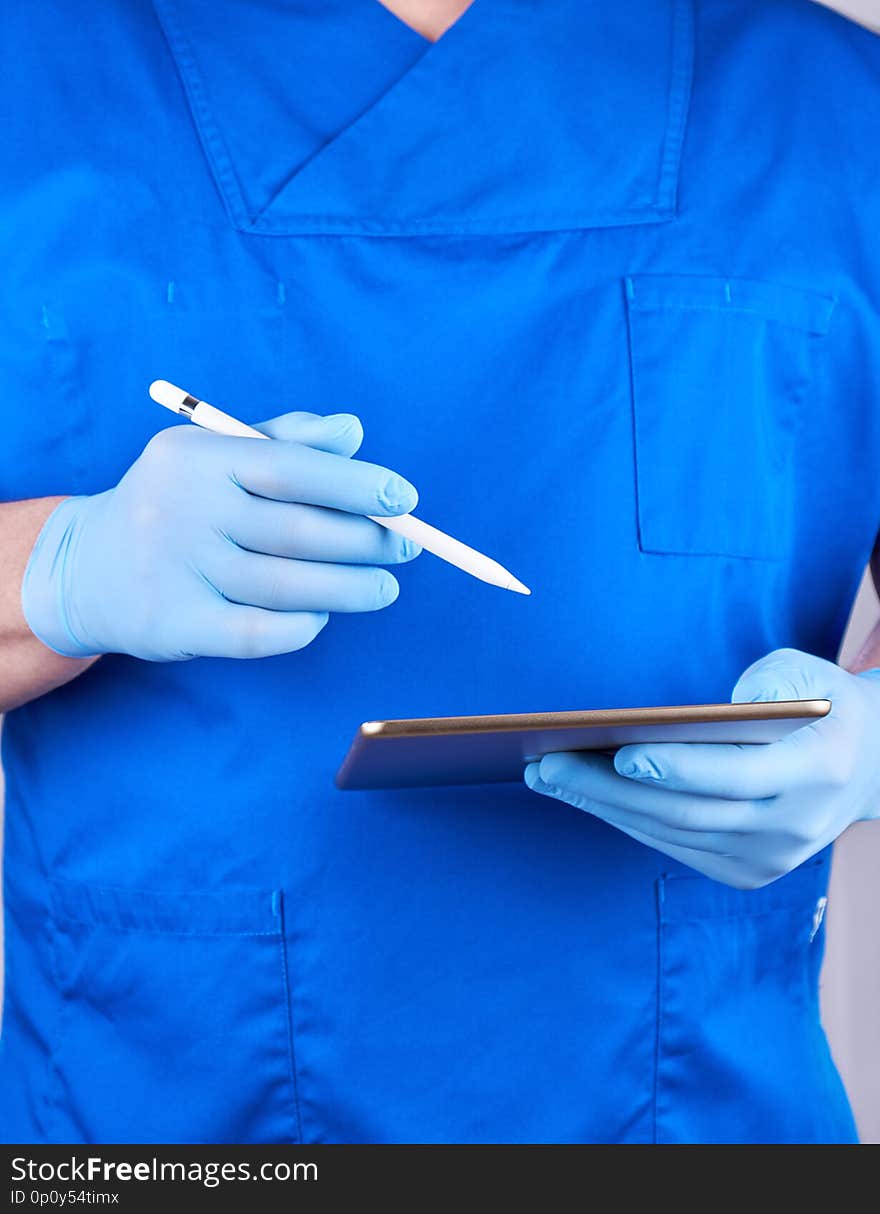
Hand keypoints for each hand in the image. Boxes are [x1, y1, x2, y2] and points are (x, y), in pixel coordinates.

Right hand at [21, 411, 419, 660]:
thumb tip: (353, 431)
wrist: (85, 567)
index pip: (293, 468)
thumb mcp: (215, 455)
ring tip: (384, 589)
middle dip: (367, 542)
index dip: (358, 485)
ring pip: (286, 586)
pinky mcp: (174, 625)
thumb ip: (285, 439)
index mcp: (201, 458)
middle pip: (298, 531)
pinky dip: (301, 628)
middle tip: (405, 549)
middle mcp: (186, 510)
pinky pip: (256, 634)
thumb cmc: (174, 503)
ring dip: (350, 590)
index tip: (405, 500)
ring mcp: (178, 570)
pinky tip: (323, 617)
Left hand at [524, 649, 879, 888]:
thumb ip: (757, 685)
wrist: (866, 767)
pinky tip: (583, 795)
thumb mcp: (803, 672)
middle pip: (685, 810)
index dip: (676, 767)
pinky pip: (673, 845)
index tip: (620, 751)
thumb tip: (681, 721)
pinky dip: (625, 820)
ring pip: (671, 833)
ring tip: (548, 777)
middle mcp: (792, 823)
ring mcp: (768, 856)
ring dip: (602, 806)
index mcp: (814, 770)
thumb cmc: (819, 706)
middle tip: (549, 764)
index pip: (735, 776)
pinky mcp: (746, 871)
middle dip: (608, 788)